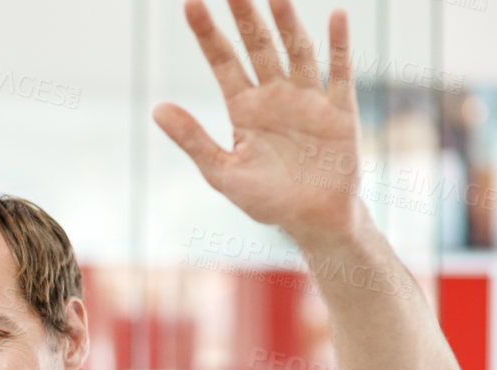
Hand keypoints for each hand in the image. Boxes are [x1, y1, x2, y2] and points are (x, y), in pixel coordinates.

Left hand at [154, 0, 364, 246]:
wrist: (312, 221)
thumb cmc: (265, 199)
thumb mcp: (222, 171)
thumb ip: (192, 139)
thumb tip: (156, 108)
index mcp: (244, 108)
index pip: (222, 62)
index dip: (207, 34)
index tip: (190, 3)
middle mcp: (275, 95)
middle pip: (258, 47)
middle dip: (245, 17)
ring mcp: (308, 99)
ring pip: (296, 52)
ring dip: (287, 24)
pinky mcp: (339, 112)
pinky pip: (339, 74)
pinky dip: (339, 47)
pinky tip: (337, 16)